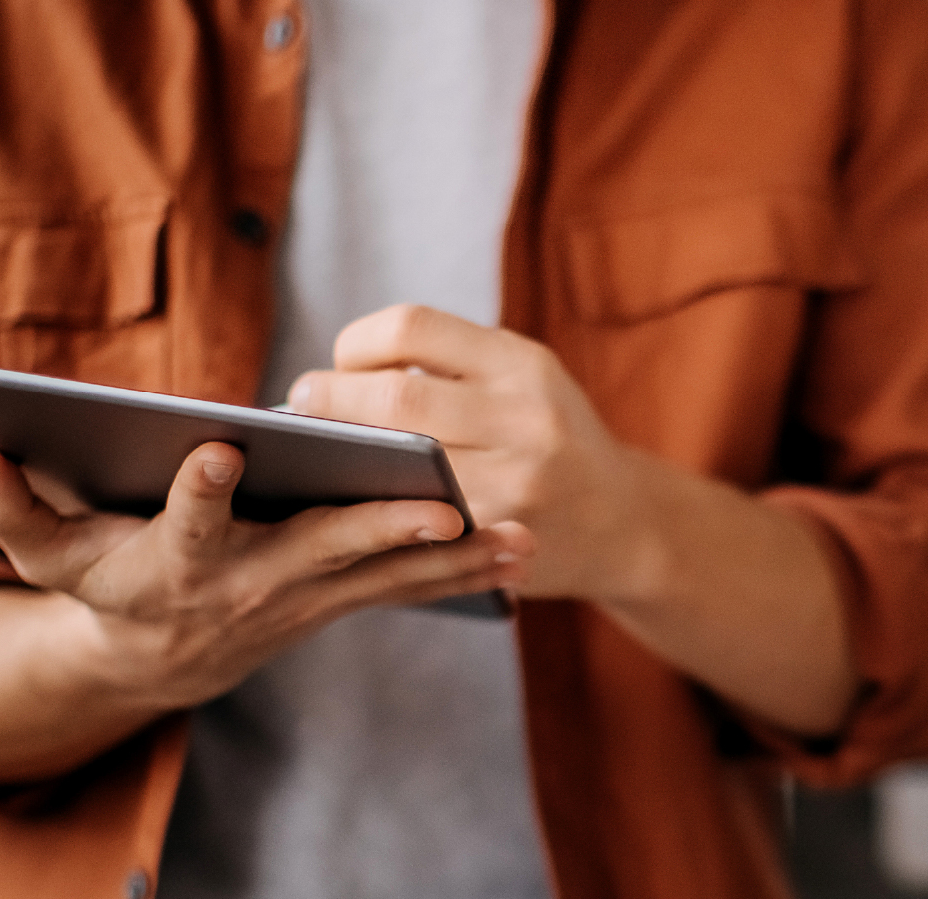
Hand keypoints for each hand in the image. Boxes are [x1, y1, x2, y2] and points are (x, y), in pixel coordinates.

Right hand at [0, 434, 533, 712]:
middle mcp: (246, 584)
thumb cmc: (97, 588)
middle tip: (442, 503)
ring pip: (381, 576)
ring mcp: (299, 597)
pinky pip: (402, 586)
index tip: (219, 449)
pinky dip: (458, 573)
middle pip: (317, 552)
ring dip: (451, 559)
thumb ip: (8, 502)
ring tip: (521, 536)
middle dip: (379, 528)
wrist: (154, 658)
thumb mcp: (40, 552)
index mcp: (175, 561)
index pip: (186, 523)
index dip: (197, 490)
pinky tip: (519, 552)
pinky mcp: (333, 598)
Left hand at [286, 305, 634, 599]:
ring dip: (342, 458)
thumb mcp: (525, 381)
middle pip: (395, 396)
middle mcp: (525, 417)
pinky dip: (372, 508)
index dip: (357, 342)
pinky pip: (416, 521)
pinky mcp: (501, 541)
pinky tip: (349, 502)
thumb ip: (452, 367)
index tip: (338, 362)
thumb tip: (337, 373)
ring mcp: (516, 483)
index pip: (412, 326)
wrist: (627, 524)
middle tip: (300, 403)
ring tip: (315, 452)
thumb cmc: (552, 440)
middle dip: (330, 399)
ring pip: (397, 466)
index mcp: (522, 363)